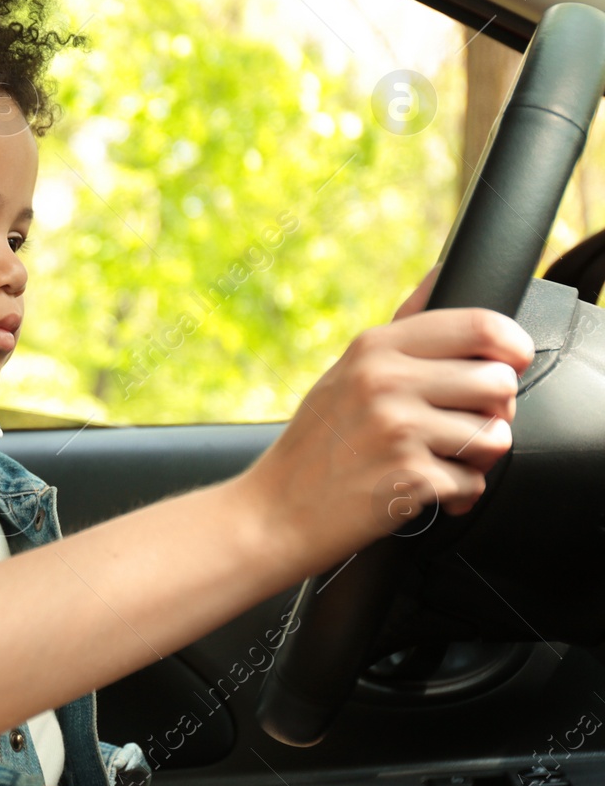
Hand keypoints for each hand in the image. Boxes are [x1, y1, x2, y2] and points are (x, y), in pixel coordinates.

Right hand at [233, 262, 533, 575]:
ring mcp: (398, 428)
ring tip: (440, 460)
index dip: (511, 346)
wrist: (274, 512)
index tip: (509, 363)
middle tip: (461, 426)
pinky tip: (422, 489)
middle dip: (493, 410)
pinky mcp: (410, 476)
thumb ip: (401, 328)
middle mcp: (386, 381)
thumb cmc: (313, 446)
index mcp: (374, 347)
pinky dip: (456, 495)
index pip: (478, 325)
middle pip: (499, 381)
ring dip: (477, 457)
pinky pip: (474, 483)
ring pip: (497, 435)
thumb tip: (439, 273)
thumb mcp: (345, 372)